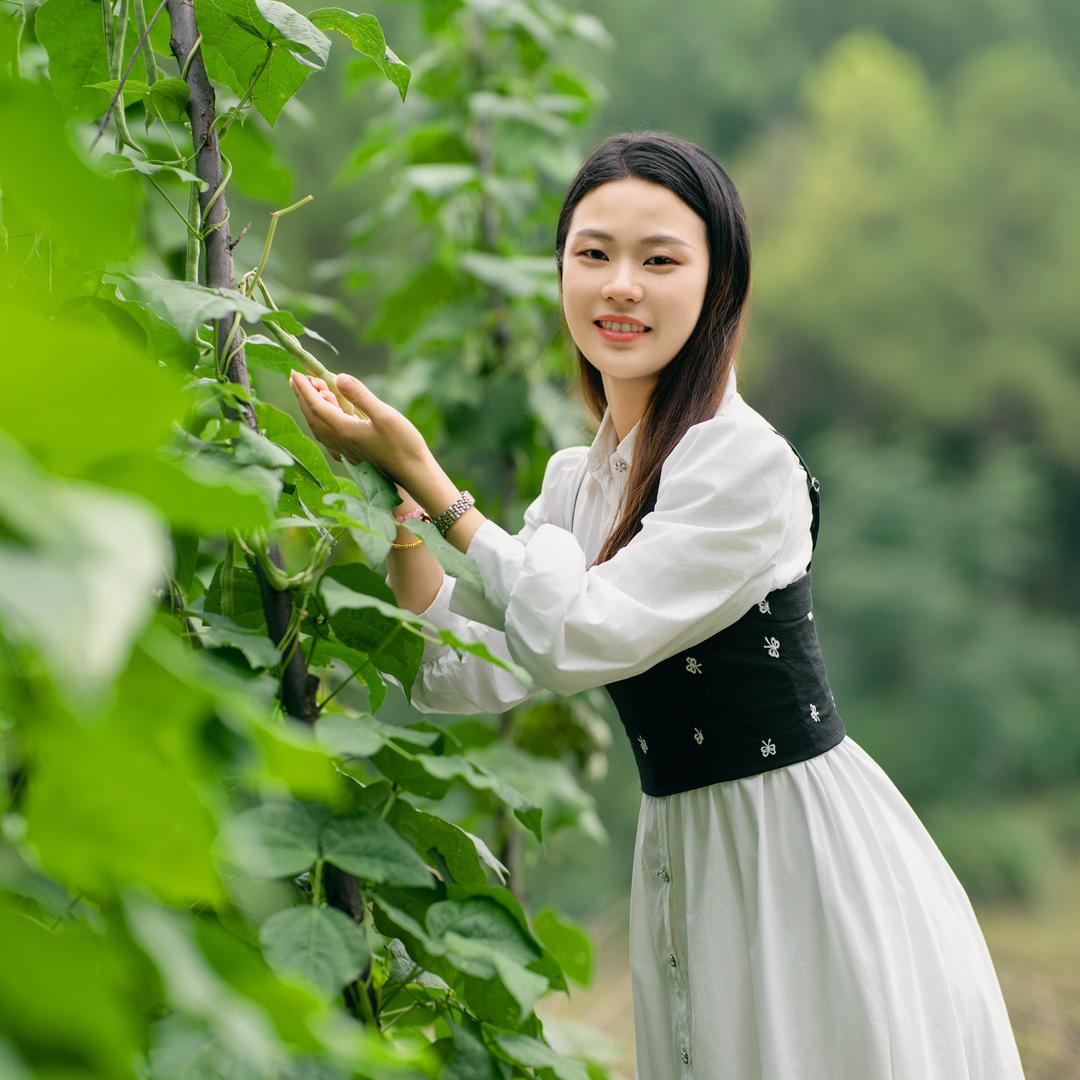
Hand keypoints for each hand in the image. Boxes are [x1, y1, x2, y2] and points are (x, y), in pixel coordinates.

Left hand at [289, 370, 430, 487]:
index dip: (304, 388)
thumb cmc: (403, 445)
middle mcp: (340, 442)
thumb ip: (360, 396)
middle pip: (313, 416)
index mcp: (344, 430)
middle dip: (303, 396)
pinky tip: (327, 421)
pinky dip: (321, 423)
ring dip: (310, 410)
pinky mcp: (354, 455)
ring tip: (309, 394)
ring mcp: (346, 450)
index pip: (316, 405)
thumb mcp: (384, 415)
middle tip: (296, 378)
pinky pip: (328, 437)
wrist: (414, 475)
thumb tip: (338, 377)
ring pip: (319, 428)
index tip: (294, 372)